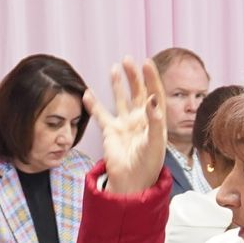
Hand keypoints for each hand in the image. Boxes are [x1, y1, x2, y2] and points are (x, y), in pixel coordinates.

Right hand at [82, 56, 166, 195]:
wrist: (132, 182)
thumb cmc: (148, 164)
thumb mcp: (155, 141)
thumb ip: (154, 120)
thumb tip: (152, 98)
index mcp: (155, 120)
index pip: (154, 94)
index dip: (151, 78)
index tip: (146, 63)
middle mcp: (140, 120)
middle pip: (138, 92)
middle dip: (134, 76)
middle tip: (128, 60)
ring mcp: (125, 125)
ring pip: (120, 100)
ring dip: (118, 85)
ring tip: (114, 68)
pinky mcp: (111, 132)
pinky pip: (101, 115)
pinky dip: (94, 105)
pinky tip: (88, 93)